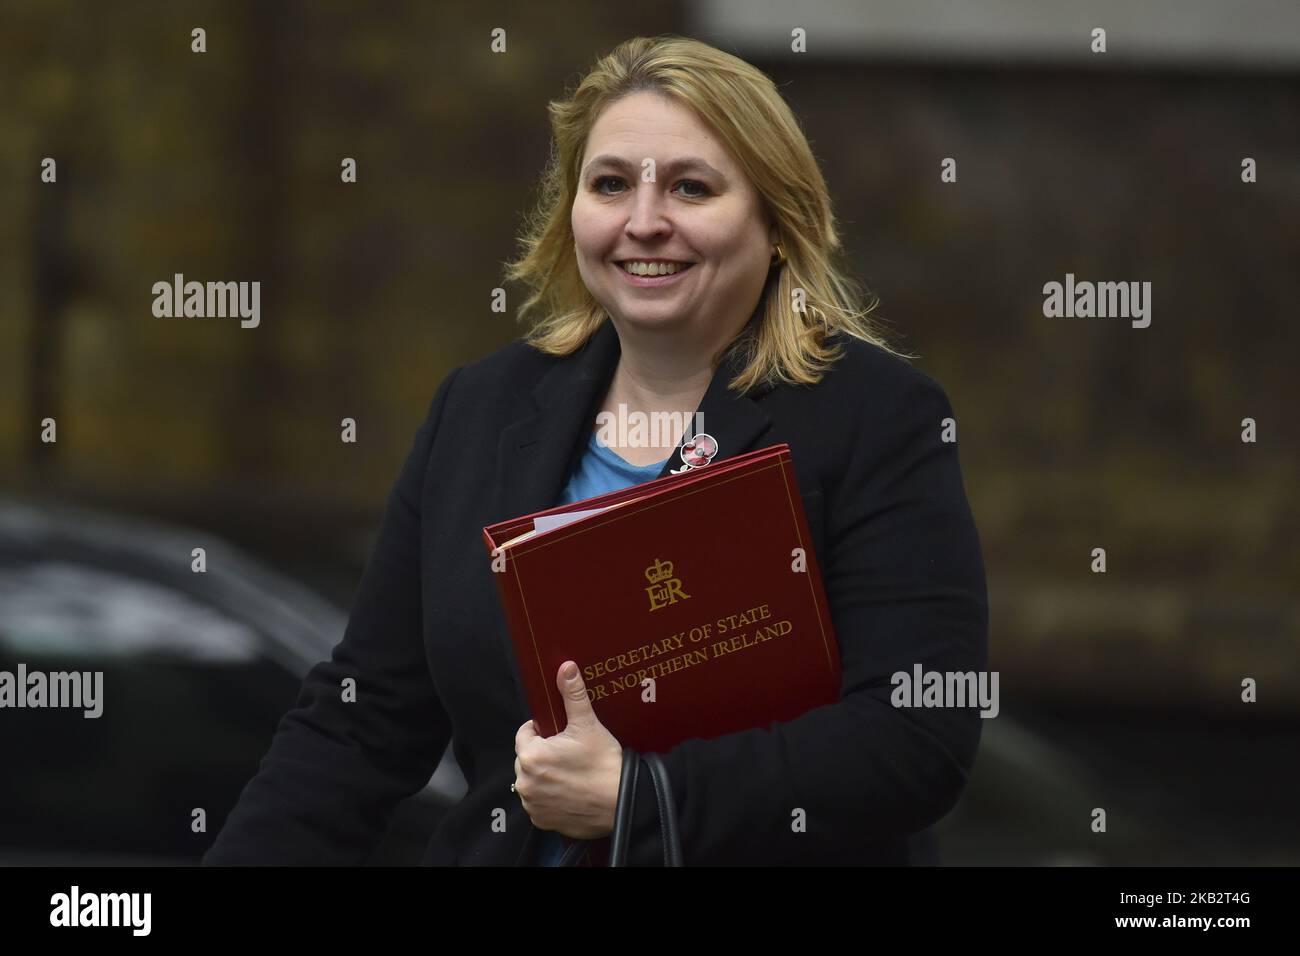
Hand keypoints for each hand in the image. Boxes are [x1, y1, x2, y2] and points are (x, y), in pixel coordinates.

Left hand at [514, 661, 623, 838]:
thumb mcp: (588, 725)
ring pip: (533, 780)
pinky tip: (570, 791)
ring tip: (571, 772)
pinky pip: (539, 803)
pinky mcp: (542, 821)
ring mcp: (533, 804)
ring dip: (545, 775)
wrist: (622, 802)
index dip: (541, 730)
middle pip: (527, 757)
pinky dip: (550, 797)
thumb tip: (565, 667)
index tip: (560, 733)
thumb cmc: (604, 763)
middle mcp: (525, 782)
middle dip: (543, 753)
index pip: (524, 734)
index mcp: (530, 755)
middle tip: (569, 752)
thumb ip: (572, 695)